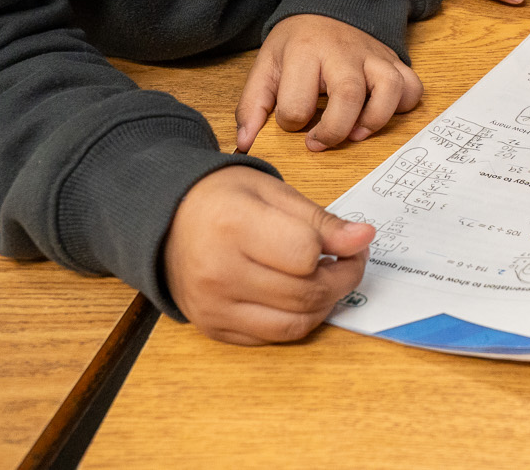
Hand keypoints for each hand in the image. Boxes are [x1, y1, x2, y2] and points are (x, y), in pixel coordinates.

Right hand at [164, 165, 373, 344]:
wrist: (167, 221)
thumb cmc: (223, 198)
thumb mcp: (274, 192)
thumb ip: (320, 220)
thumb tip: (363, 239)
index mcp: (233, 226)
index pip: (306, 255)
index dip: (341, 251)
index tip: (353, 242)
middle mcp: (218, 273)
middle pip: (305, 294)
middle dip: (342, 279)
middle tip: (349, 261)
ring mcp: (213, 307)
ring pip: (294, 324)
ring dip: (325, 304)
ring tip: (327, 278)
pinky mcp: (213, 329)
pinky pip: (271, 337)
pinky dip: (297, 319)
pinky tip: (300, 295)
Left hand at [236, 13, 422, 152]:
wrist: (328, 8)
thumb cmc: (296, 44)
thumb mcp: (266, 67)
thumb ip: (252, 106)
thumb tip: (245, 145)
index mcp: (304, 52)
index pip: (297, 102)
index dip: (291, 121)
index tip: (292, 120)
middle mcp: (342, 52)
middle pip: (347, 96)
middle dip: (334, 130)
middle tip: (319, 142)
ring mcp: (373, 56)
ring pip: (390, 88)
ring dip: (375, 120)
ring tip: (355, 133)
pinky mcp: (393, 62)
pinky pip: (412, 86)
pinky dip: (403, 105)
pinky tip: (380, 112)